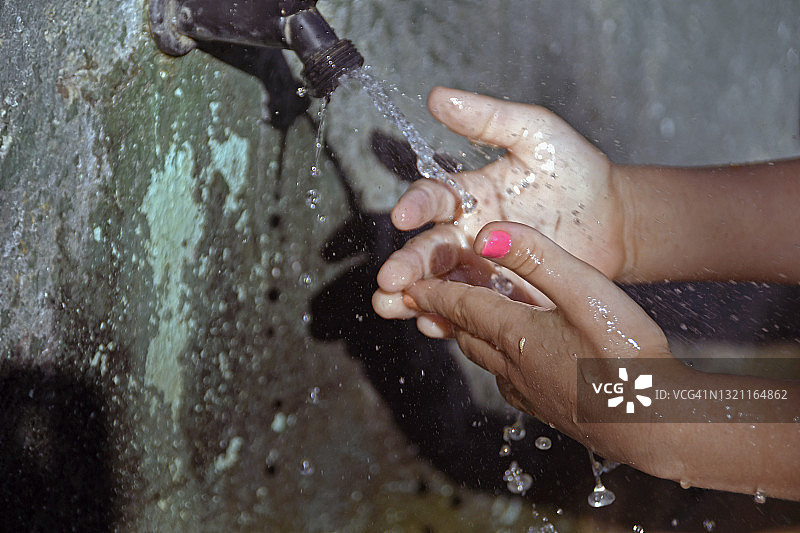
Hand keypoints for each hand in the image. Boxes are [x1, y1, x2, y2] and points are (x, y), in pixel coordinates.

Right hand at [373, 88, 625, 332]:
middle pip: (428, 250)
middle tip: (390, 279)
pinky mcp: (505, 299)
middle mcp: (467, 234)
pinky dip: (451, 320)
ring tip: (392, 307)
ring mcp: (484, 270)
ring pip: (441, 285)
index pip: (432, 199)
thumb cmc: (575, 170)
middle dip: (407, 264)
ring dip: (415, 297)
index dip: (416, 206)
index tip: (403, 216)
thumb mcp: (535, 133)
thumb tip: (436, 96)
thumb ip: (489, 118)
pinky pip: (474, 311)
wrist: (616, 220)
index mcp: (468, 195)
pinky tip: (434, 325)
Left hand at [402, 221, 670, 456]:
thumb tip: (485, 234)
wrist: (657, 427)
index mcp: (517, 334)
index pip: (462, 306)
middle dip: (444, 313)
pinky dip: (498, 360)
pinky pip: (509, 379)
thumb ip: (537, 259)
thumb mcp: (585, 292)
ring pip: (486, 358)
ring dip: (469, 336)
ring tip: (461, 324)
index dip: (435, 292)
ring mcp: (531, 392)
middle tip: (424, 301)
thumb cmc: (627, 357)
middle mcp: (514, 365)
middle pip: (468, 333)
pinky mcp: (551, 410)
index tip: (409, 285)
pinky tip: (511, 361)